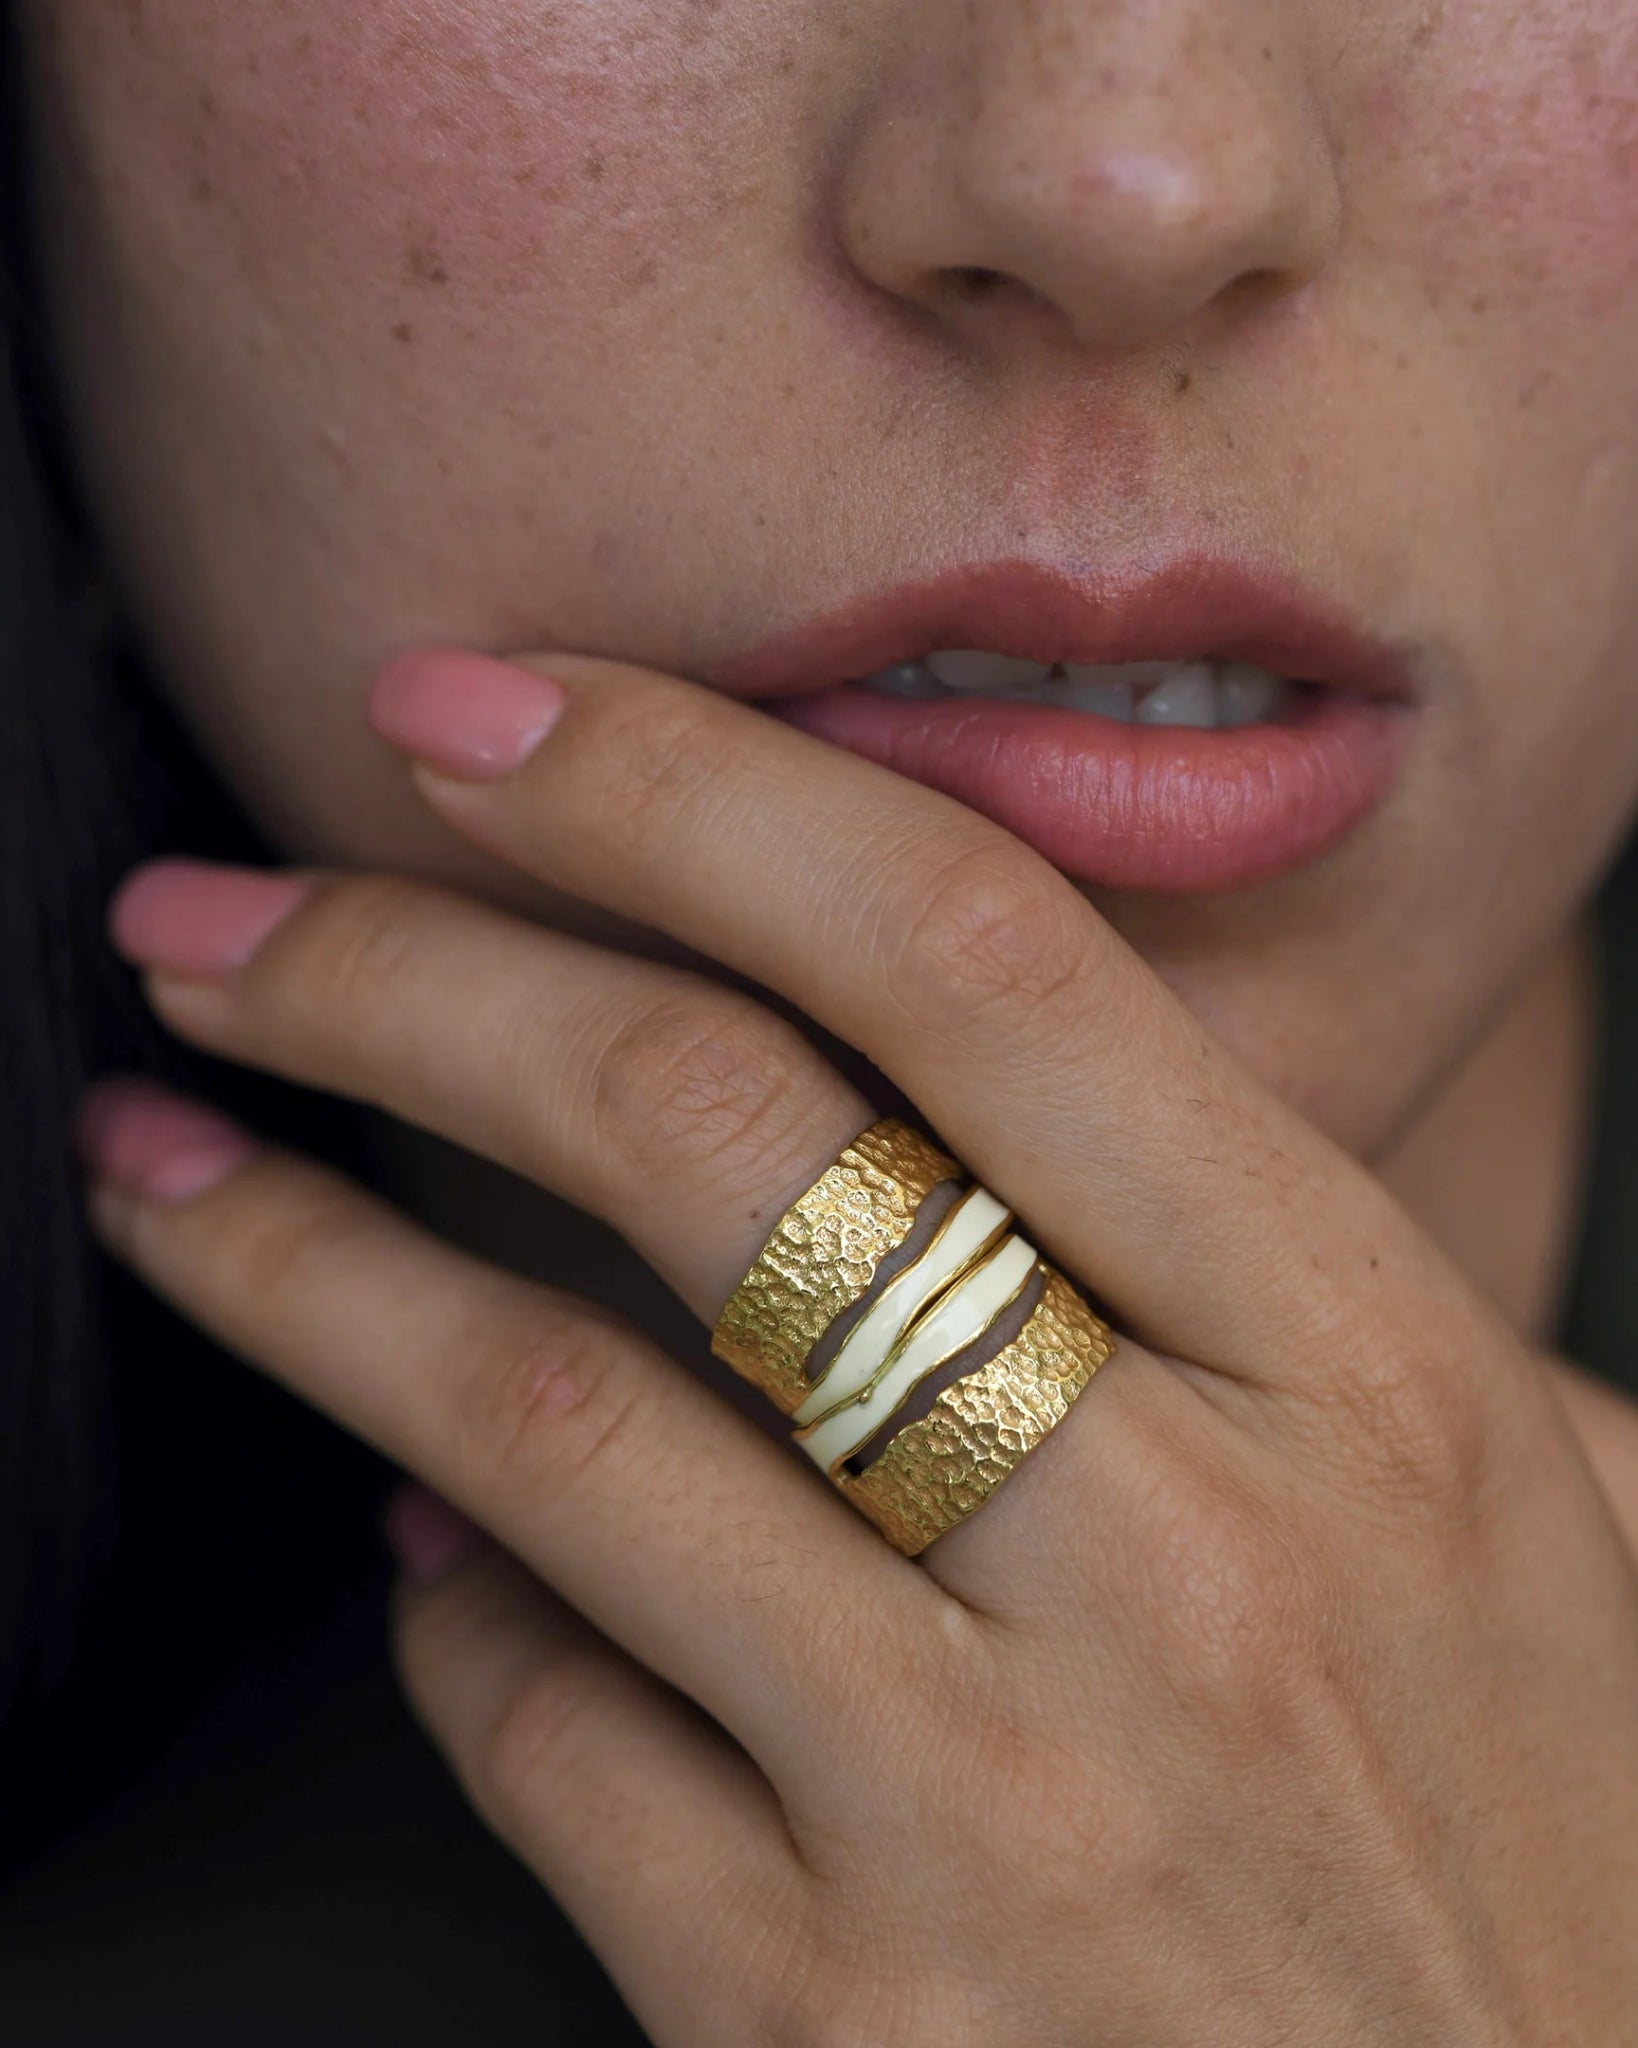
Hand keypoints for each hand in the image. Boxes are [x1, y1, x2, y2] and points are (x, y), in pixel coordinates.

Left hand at [87, 647, 1637, 2044]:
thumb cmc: (1550, 1863)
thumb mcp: (1545, 1521)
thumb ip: (1329, 1304)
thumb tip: (1060, 1143)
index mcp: (1364, 1372)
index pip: (968, 958)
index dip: (685, 787)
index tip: (478, 719)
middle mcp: (1178, 1556)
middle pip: (699, 1130)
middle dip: (400, 976)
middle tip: (222, 924)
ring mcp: (990, 1803)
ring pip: (542, 1416)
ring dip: (298, 1260)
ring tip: (166, 1166)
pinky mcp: (827, 2017)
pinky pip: (537, 1727)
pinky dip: (431, 1594)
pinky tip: (410, 1535)